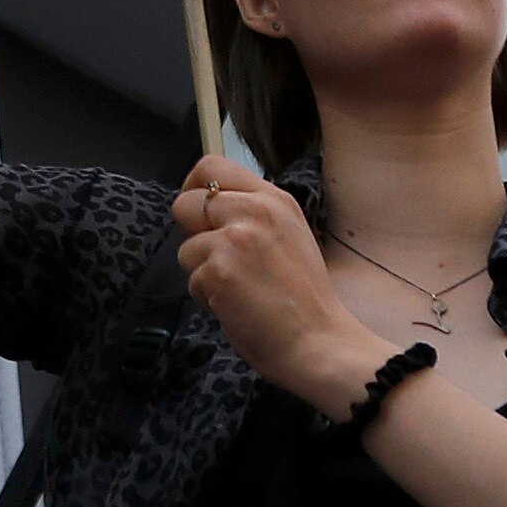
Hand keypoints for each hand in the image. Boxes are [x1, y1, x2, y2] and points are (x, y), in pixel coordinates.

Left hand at [170, 157, 380, 414]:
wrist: (320, 340)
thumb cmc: (305, 299)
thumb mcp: (290, 236)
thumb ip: (254, 217)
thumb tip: (209, 210)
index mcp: (274, 199)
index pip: (213, 166)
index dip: (194, 188)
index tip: (198, 214)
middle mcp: (254, 210)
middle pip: (186, 202)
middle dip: (191, 234)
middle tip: (215, 258)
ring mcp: (235, 239)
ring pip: (186, 248)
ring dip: (202, 272)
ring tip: (237, 290)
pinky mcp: (219, 271)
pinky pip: (192, 280)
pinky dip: (208, 298)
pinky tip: (237, 307)